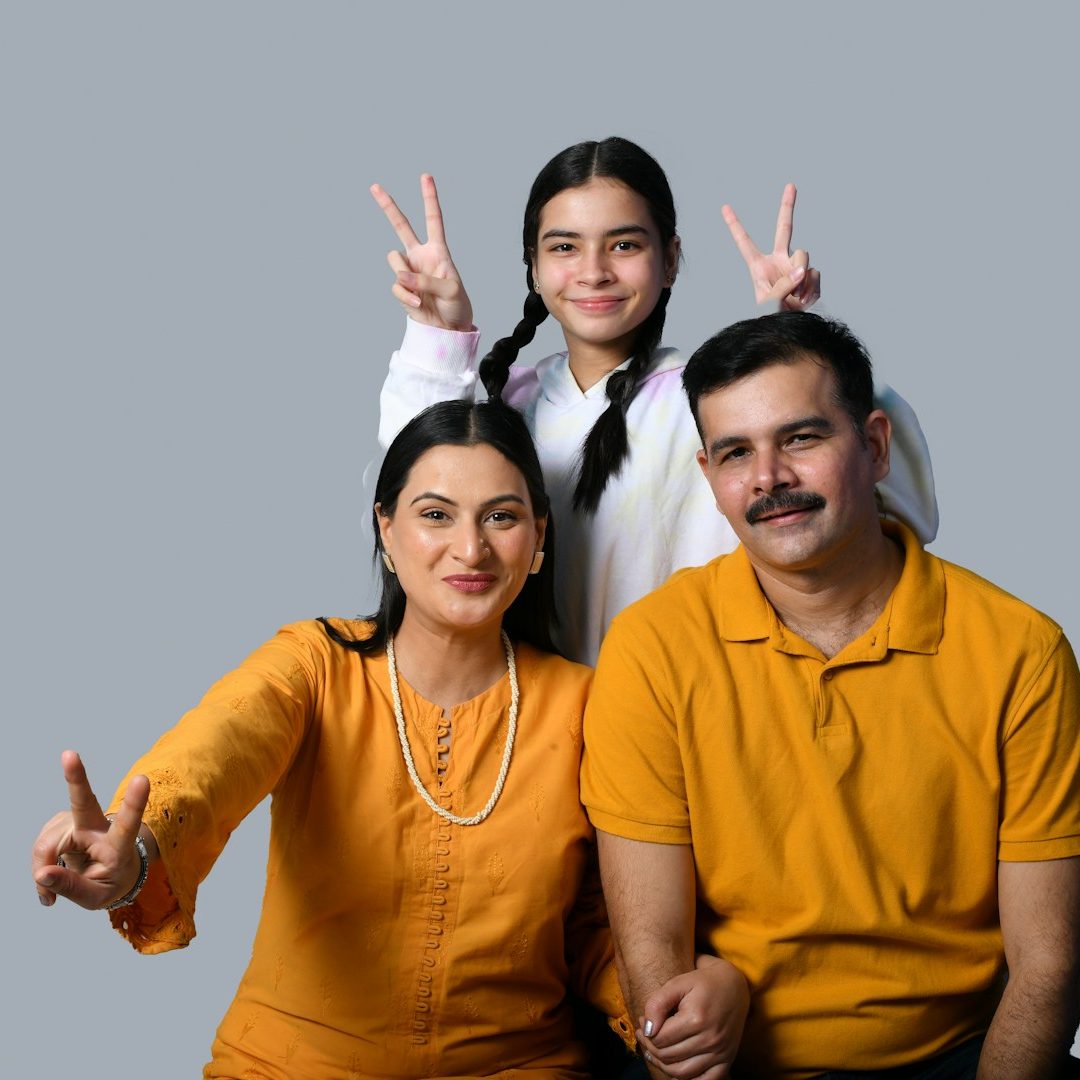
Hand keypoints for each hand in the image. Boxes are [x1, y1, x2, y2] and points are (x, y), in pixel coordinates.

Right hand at [32, 750, 150, 909]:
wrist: (111, 874)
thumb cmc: (109, 883)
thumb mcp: (95, 896)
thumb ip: (70, 887)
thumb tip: (42, 873)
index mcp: (118, 845)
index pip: (127, 824)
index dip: (134, 803)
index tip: (142, 779)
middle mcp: (98, 827)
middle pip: (85, 802)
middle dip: (76, 778)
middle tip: (69, 754)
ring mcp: (78, 822)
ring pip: (47, 844)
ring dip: (43, 868)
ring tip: (52, 890)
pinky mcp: (61, 823)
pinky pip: (40, 847)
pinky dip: (41, 866)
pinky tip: (51, 874)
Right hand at [370, 174, 473, 330]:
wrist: (447, 328)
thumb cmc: (456, 306)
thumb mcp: (450, 291)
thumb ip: (427, 281)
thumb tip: (402, 277)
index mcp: (438, 250)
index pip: (433, 219)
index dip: (429, 198)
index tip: (425, 176)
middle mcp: (420, 256)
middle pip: (401, 226)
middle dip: (388, 206)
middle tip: (375, 186)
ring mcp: (408, 271)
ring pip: (393, 259)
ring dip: (405, 275)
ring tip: (420, 292)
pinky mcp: (401, 288)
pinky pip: (395, 286)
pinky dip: (406, 296)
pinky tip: (417, 304)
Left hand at [637, 955, 748, 1079]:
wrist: (734, 987)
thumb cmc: (702, 983)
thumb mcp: (678, 983)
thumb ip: (658, 1003)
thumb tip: (648, 1029)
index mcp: (696, 1019)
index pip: (660, 1039)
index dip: (646, 1031)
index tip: (643, 1021)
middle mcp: (710, 1039)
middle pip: (668, 1056)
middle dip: (651, 1047)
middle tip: (646, 1034)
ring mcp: (720, 1053)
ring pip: (681, 1072)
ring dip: (662, 1064)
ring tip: (654, 1050)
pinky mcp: (727, 1061)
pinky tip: (675, 1067)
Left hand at [723, 183, 820, 310]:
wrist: (788, 327)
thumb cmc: (770, 316)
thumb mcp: (769, 302)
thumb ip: (784, 284)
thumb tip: (803, 270)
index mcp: (759, 266)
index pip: (744, 242)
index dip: (735, 225)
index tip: (724, 207)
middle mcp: (778, 260)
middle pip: (784, 229)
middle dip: (787, 206)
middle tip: (791, 185)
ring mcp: (795, 266)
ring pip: (804, 257)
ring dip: (800, 279)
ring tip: (793, 298)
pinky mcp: (810, 275)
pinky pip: (814, 274)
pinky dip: (811, 289)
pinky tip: (803, 300)